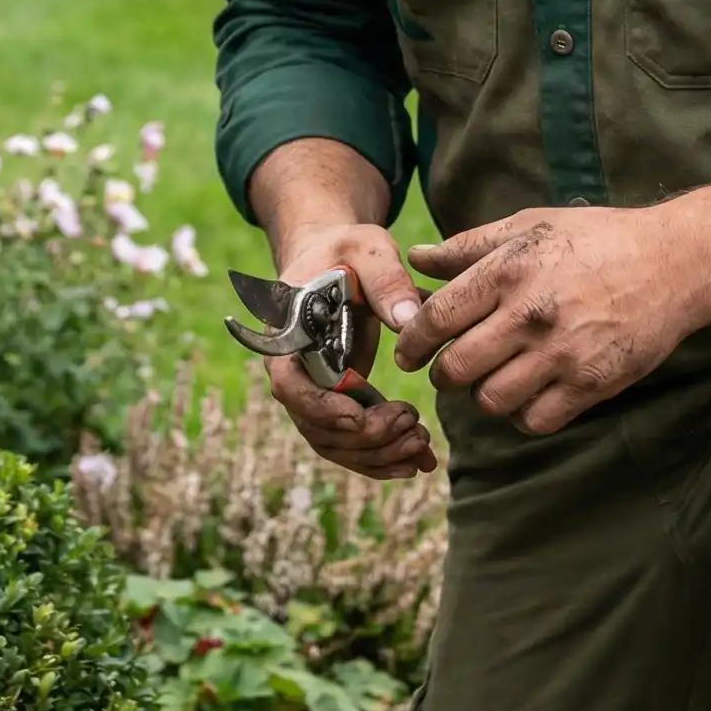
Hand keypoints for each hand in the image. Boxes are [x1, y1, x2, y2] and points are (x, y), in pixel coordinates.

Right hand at [262, 222, 437, 480]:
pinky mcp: (337, 404)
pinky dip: (383, 458)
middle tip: (413, 426)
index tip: (359, 417)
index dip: (321, 408)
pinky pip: (351, 443)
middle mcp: (294, 373)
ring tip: (422, 446)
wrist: (335, 262)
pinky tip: (418, 462)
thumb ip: (387, 278)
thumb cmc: (347, 251)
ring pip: (335, 444)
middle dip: (365, 437)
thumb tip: (409, 320)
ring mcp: (314, 393)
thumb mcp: (367, 248)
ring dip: (378, 454)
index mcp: (287, 336)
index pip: (289, 386)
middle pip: (316, 426)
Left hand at [396, 206, 690, 435]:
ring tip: (496, 378)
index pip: (436, 319)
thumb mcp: (532, 226)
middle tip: (452, 370)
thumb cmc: (599, 239)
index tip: (408, 353)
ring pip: (491, 401)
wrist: (674, 263)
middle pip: (456, 370)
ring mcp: (562, 353)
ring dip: (485, 395)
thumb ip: (470, 245)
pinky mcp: (592, 384)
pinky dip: (524, 415)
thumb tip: (417, 257)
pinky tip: (531, 394)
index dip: (412, 343)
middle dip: (444, 375)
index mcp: (509, 270)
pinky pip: (535, 421)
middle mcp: (530, 314)